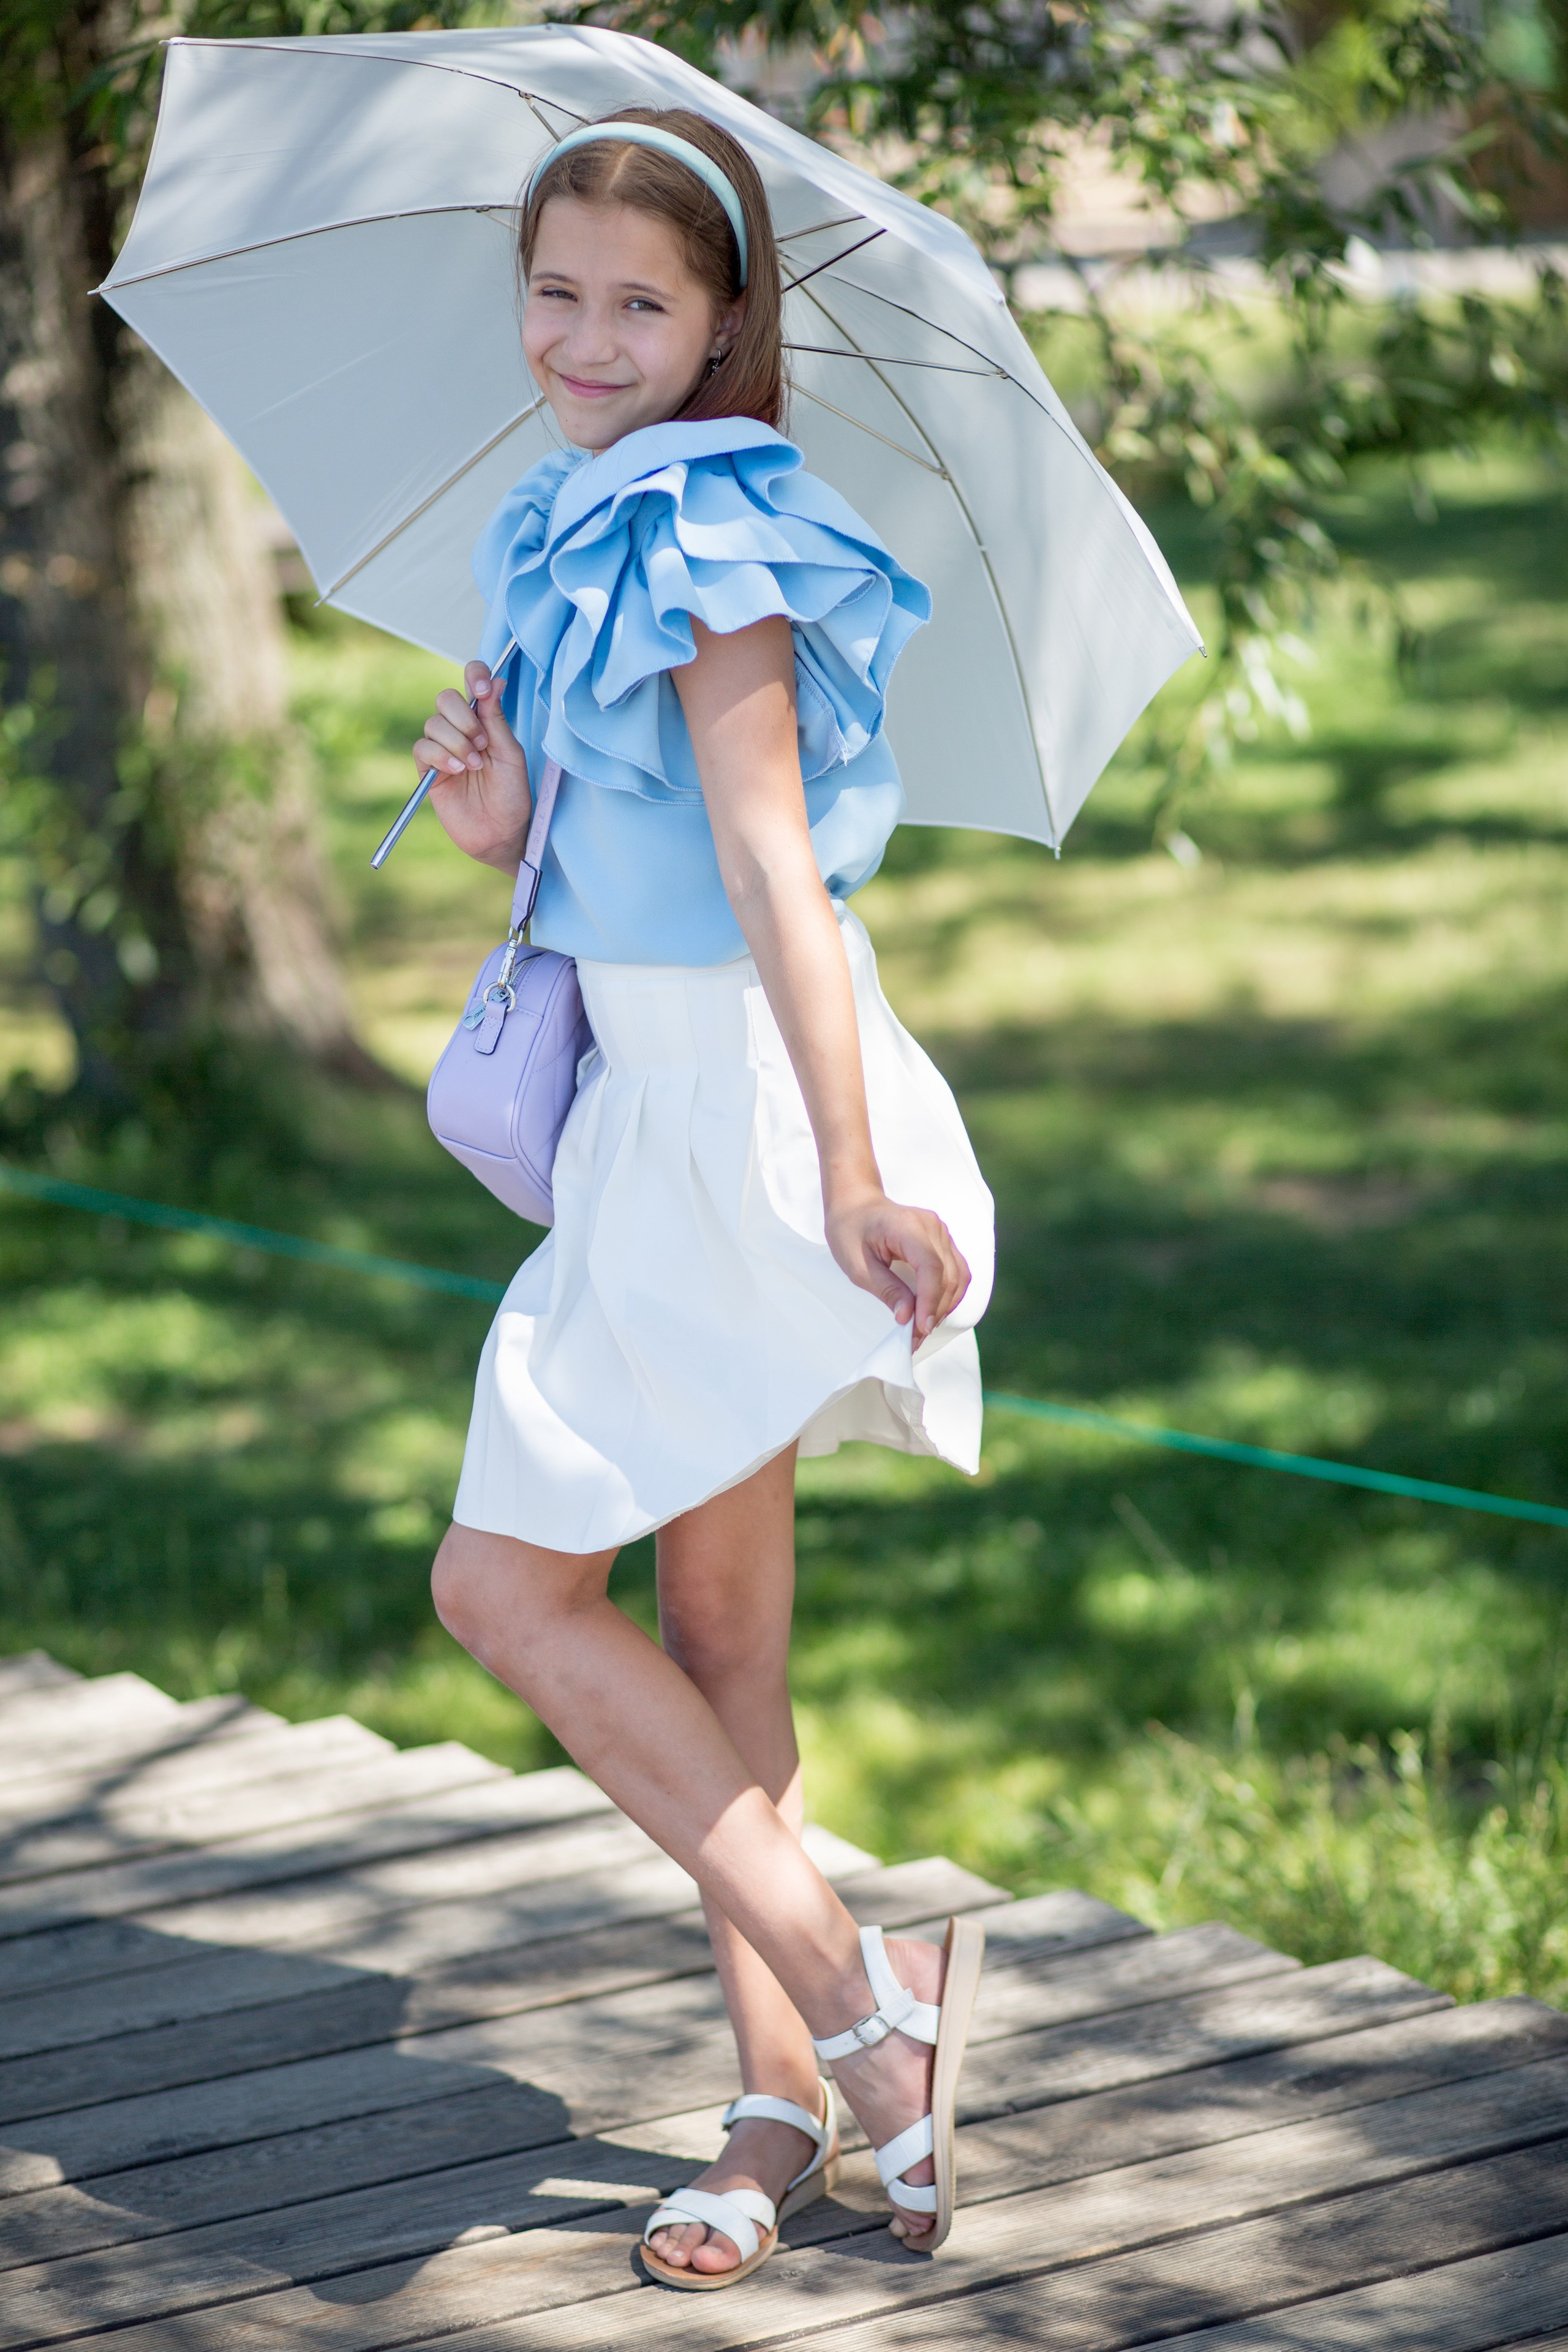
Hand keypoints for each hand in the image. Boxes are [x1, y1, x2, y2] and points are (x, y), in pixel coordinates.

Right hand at [414, 662, 531, 872]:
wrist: (501, 834)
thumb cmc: (512, 796)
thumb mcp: (510, 755)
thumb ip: (498, 720)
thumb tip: (497, 681)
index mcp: (485, 721)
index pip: (472, 682)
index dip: (474, 676)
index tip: (483, 690)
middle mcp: (461, 730)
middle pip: (445, 698)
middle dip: (463, 717)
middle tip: (481, 743)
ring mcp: (443, 750)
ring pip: (433, 724)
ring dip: (455, 742)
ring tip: (473, 766)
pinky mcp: (428, 771)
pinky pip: (423, 749)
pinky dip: (440, 756)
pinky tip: (457, 771)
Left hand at [825, 1190, 969, 1345]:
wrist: (856, 1205)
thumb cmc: (850, 1230)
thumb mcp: (857, 1265)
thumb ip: (886, 1290)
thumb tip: (907, 1317)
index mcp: (908, 1226)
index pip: (931, 1267)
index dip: (930, 1301)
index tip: (920, 1328)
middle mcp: (932, 1226)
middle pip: (948, 1275)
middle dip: (935, 1311)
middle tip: (915, 1338)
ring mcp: (941, 1232)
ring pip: (958, 1276)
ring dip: (944, 1306)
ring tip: (922, 1328)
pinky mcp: (943, 1241)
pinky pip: (956, 1271)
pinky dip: (948, 1295)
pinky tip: (932, 1310)